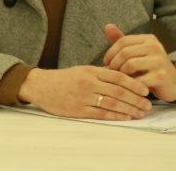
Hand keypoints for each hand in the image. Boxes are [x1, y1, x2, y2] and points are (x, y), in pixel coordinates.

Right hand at [18, 66, 151, 119]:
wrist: (40, 85)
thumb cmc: (62, 78)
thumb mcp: (81, 70)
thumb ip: (100, 73)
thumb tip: (121, 77)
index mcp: (90, 71)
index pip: (117, 76)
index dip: (134, 84)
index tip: (145, 90)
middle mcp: (88, 82)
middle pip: (118, 91)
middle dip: (136, 99)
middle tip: (147, 105)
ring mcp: (83, 96)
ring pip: (112, 103)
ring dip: (129, 109)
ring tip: (139, 113)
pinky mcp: (78, 109)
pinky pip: (100, 113)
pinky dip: (115, 116)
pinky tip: (124, 117)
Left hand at [103, 23, 175, 101]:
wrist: (171, 84)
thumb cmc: (149, 67)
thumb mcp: (135, 52)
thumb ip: (121, 40)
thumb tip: (107, 26)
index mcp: (148, 39)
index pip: (123, 41)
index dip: (110, 52)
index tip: (106, 62)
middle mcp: (155, 47)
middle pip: (125, 53)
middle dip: (114, 64)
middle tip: (111, 72)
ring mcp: (159, 61)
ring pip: (130, 64)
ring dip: (121, 74)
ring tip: (121, 78)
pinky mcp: (161, 76)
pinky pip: (138, 79)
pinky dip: (130, 84)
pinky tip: (129, 86)